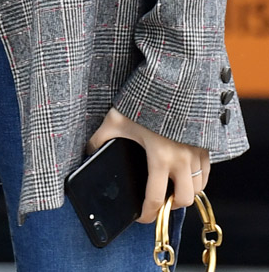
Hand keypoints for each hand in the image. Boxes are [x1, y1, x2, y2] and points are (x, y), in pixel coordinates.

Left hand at [88, 107, 209, 223]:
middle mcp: (182, 158)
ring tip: (171, 187)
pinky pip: (206, 170)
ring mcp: (197, 151)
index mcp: (160, 156)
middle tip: (159, 201)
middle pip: (184, 199)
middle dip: (171, 205)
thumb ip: (101, 138)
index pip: (155, 198)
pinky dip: (197, 177)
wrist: (173, 77)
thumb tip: (89, 152)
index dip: (147, 214)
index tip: (141, 216)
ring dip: (186, 192)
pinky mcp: (206, 142)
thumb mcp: (116, 118)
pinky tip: (184, 171)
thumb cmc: (144, 98)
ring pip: (199, 187)